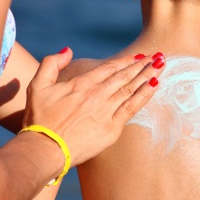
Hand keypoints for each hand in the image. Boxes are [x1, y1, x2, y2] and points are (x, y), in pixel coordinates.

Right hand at [22, 48, 164, 166]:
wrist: (45, 149)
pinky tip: (155, 86)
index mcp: (82, 84)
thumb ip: (50, 64)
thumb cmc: (39, 119)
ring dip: (148, 75)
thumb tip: (67, 50)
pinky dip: (145, 95)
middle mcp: (97, 94)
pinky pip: (132, 108)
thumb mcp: (37, 86)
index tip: (140, 56)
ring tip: (162, 65)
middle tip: (159, 56)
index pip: (110, 68)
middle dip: (143, 64)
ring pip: (132, 89)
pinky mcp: (112, 128)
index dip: (126, 61)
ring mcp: (106, 110)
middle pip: (125, 76)